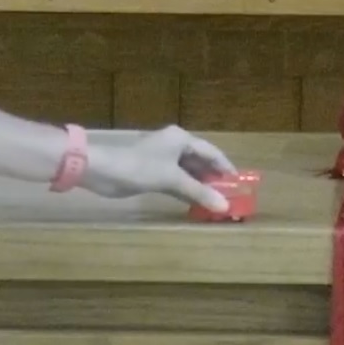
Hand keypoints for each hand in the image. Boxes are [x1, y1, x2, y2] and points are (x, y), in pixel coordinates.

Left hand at [80, 125, 237, 212]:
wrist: (103, 170)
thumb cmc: (140, 167)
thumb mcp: (172, 179)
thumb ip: (198, 192)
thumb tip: (225, 205)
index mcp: (181, 139)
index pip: (211, 152)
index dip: (225, 167)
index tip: (240, 183)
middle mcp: (174, 145)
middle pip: (200, 162)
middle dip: (214, 179)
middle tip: (231, 197)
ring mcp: (162, 159)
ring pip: (188, 173)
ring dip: (200, 187)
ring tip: (217, 203)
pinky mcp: (153, 173)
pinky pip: (176, 181)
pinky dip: (186, 191)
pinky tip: (197, 204)